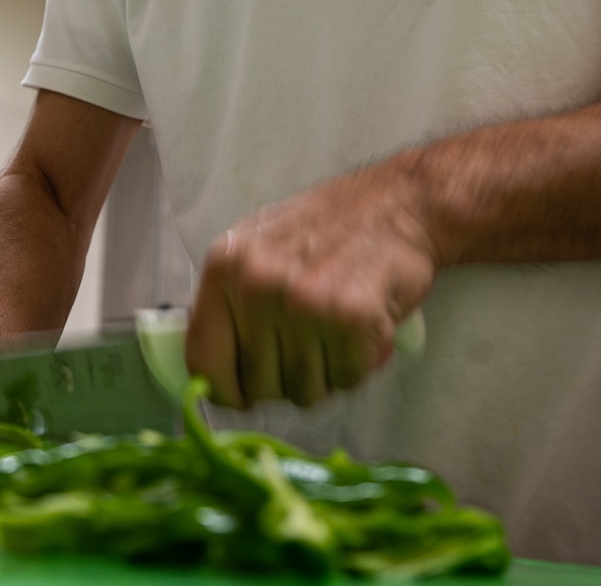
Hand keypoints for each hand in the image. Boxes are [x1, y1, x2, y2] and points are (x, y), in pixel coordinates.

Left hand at [187, 162, 438, 408]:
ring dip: (326, 373)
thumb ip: (231, 304)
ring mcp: (304, 303)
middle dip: (287, 380)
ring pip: (304, 392)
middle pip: (258, 386)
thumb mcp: (257, 251)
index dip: (225, 391)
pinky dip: (359, 365)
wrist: (397, 204)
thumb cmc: (326, 231)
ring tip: (337, 329)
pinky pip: (347, 380)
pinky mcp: (351, 319)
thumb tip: (210, 375)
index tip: (243, 395)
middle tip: (312, 345)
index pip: (203, 360)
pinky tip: (364, 328)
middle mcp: (257, 285)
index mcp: (225, 267)